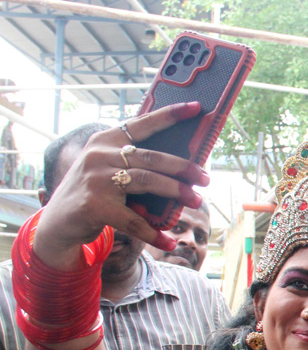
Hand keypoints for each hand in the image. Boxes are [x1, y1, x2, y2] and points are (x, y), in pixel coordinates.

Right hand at [33, 102, 208, 267]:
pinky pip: (134, 221)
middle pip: (152, 157)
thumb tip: (185, 167)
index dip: (171, 115)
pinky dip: (154, 233)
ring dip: (176, 191)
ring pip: (148, 181)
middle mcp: (99, 155)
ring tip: (196, 199)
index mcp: (106, 140)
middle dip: (184, 167)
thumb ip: (137, 163)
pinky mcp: (96, 206)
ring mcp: (96, 180)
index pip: (143, 123)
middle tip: (206, 177)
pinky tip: (169, 241)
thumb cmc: (96, 192)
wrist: (59, 222)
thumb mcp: (110, 169)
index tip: (197, 108)